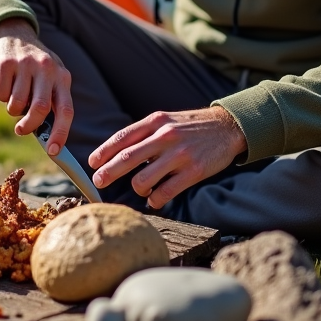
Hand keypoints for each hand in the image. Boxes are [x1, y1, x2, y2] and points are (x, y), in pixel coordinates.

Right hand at [0, 17, 72, 155]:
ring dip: (13, 109)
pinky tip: (7, 84)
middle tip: (20, 131)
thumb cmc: (36, 68)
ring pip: (17, 104)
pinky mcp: (6, 63)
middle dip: (29, 126)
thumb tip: (46, 138)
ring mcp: (26, 64)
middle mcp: (47, 69)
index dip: (61, 133)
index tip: (53, 151)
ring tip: (15, 98)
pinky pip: (1, 94)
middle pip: (40, 109)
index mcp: (62, 77)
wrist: (16, 35)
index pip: (66, 110)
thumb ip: (50, 103)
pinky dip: (2, 97)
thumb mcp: (50, 79)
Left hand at [87, 107, 245, 209]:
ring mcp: (179, 155)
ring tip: (140, 189)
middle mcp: (165, 136)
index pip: (123, 138)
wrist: (227, 127)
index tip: (92, 163)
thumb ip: (144, 134)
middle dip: (108, 172)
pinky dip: (155, 200)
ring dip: (137, 189)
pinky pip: (165, 192)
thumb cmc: (190, 126)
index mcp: (155, 122)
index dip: (104, 151)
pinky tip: (155, 199)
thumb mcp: (166, 120)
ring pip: (144, 179)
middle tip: (98, 182)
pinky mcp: (193, 172)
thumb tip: (117, 153)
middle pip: (127, 158)